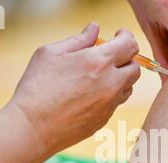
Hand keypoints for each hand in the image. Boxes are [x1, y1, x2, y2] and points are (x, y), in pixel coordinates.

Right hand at [9, 23, 140, 154]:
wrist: (32, 127)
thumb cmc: (37, 88)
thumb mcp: (51, 53)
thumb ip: (78, 40)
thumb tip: (94, 29)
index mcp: (99, 62)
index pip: (130, 45)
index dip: (126, 37)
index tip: (119, 36)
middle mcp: (111, 84)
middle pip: (135, 69)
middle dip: (126, 60)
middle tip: (109, 58)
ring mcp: (109, 105)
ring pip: (128, 88)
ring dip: (119, 79)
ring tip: (97, 77)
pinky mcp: (104, 120)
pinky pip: (114, 104)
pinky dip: (107, 96)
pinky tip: (86, 96)